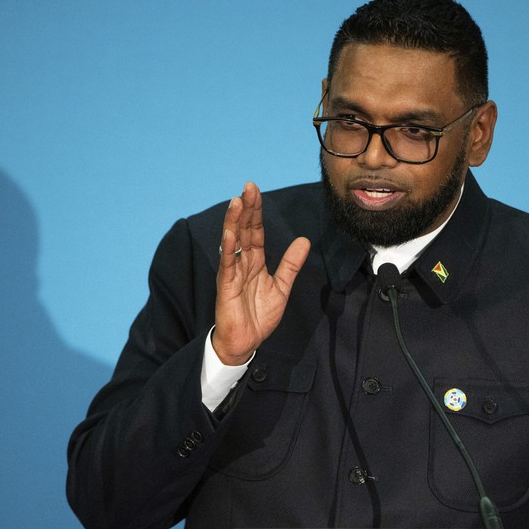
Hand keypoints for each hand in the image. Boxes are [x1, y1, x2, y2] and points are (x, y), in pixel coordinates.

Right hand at [212, 182, 310, 364]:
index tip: (256, 191)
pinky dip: (229, 249)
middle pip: (243, 230)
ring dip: (234, 222)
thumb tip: (304, 240)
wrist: (246, 341)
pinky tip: (230, 234)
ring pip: (232, 242)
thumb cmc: (259, 315)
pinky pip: (227, 265)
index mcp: (254, 261)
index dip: (256, 211)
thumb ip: (291, 264)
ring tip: (236, 201)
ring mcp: (232, 273)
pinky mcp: (225, 286)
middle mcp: (242, 262)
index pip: (255, 231)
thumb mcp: (282, 287)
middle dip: (246, 208)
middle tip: (248, 186)